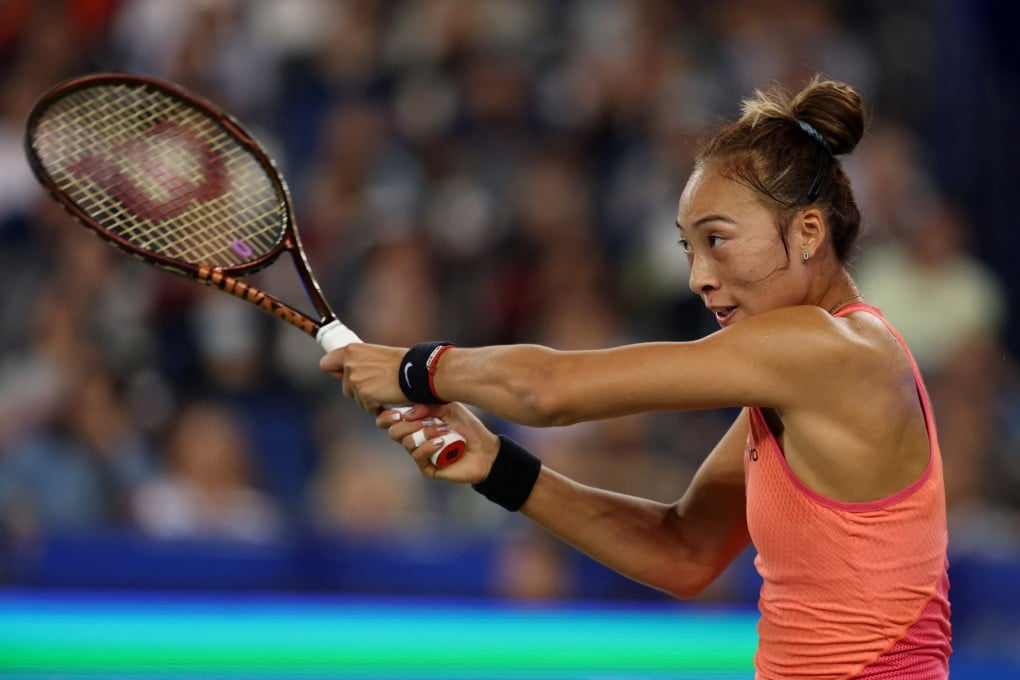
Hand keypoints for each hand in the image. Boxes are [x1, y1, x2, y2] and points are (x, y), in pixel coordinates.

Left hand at [320, 343, 406, 412]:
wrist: (418, 370)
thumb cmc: (402, 362)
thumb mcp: (376, 354)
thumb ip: (361, 362)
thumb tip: (353, 372)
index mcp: (351, 350)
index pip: (326, 364)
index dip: (336, 372)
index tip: (343, 375)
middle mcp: (349, 365)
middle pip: (344, 387)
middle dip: (358, 390)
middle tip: (376, 384)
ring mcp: (356, 382)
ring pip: (357, 399)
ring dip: (369, 398)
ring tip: (386, 389)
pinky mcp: (365, 396)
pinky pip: (368, 408)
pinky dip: (378, 406)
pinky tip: (389, 397)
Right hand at [377, 403, 498, 483]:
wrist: (485, 449)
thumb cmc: (467, 427)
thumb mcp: (449, 408)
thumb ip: (429, 406)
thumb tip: (408, 412)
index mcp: (415, 422)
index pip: (390, 420)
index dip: (388, 417)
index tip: (398, 412)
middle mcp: (414, 438)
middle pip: (394, 432)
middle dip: (408, 424)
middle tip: (427, 419)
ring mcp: (420, 454)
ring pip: (406, 443)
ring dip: (424, 433)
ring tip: (443, 430)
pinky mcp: (427, 468)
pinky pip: (417, 456)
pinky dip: (427, 447)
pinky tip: (440, 442)